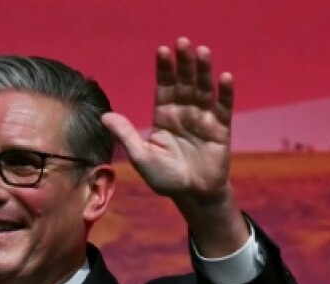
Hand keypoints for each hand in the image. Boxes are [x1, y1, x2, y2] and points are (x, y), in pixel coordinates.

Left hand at [101, 38, 234, 210]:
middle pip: (185, 82)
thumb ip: (126, 135)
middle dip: (184, 63)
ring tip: (202, 52)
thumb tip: (105, 116)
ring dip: (204, 70)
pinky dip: (224, 93)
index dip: (164, 69)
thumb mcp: (141, 157)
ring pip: (204, 89)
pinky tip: (224, 78)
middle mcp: (184, 112)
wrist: (192, 195)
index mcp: (165, 116)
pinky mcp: (220, 129)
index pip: (164, 86)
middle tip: (183, 42)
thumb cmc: (165, 178)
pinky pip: (223, 107)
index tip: (162, 51)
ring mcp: (203, 118)